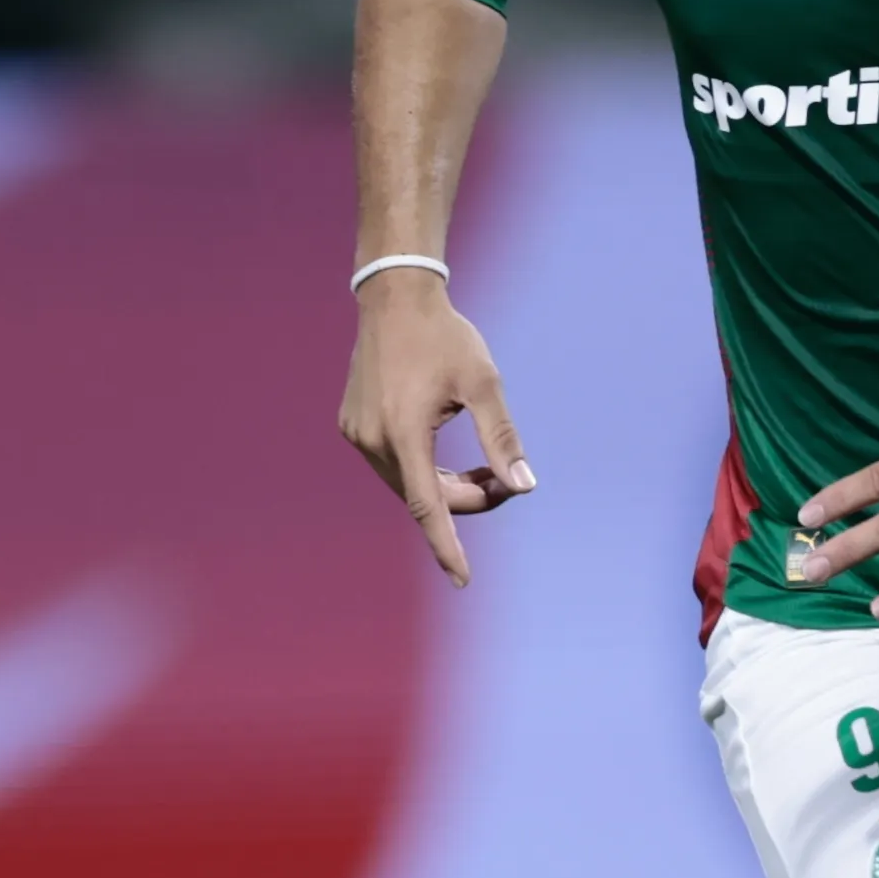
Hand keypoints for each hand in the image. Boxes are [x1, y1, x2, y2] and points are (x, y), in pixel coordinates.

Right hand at [334, 267, 536, 586]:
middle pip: (423, 495)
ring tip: (482, 470)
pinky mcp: (353, 426)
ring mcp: (358, 434)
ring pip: (407, 483)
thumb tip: (525, 485)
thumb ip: (502, 438)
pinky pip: (393, 464)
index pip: (429, 506)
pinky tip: (446, 453)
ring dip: (444, 486)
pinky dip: (422, 470)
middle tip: (505, 482)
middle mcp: (373, 439)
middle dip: (466, 499)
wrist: (394, 298)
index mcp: (405, 432)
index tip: (461, 579)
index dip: (447, 546)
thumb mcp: (484, 384)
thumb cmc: (445, 337)